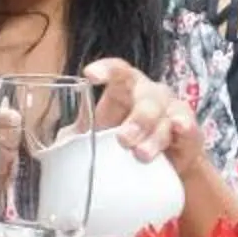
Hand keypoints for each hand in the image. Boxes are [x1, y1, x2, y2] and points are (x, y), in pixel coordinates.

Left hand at [85, 58, 203, 176]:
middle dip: (135, 119)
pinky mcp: (189, 130)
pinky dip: (184, 128)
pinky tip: (178, 131)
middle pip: (145, 96)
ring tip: (141, 155)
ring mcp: (172, 110)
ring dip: (153, 135)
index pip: (118, 71)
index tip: (90, 75)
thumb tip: (49, 148)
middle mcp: (150, 94)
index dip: (106, 69)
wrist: (163, 167)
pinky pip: (188, 126)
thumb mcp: (98, 138)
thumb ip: (79, 137)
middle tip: (123, 140)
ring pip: (164, 115)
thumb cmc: (125, 144)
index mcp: (125, 90)